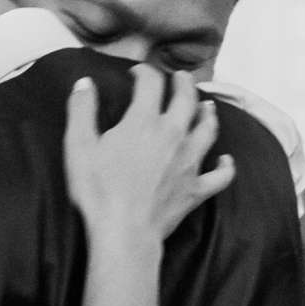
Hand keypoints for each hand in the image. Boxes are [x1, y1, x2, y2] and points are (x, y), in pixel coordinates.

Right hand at [64, 65, 234, 248]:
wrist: (124, 232)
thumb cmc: (98, 191)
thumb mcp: (79, 146)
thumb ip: (82, 110)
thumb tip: (84, 83)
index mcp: (144, 121)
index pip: (151, 83)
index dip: (144, 72)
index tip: (137, 73)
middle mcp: (173, 135)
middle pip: (186, 99)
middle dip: (183, 83)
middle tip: (180, 77)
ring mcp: (189, 162)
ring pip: (208, 129)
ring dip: (208, 114)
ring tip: (206, 106)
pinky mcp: (196, 188)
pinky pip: (220, 176)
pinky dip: (225, 166)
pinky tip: (225, 160)